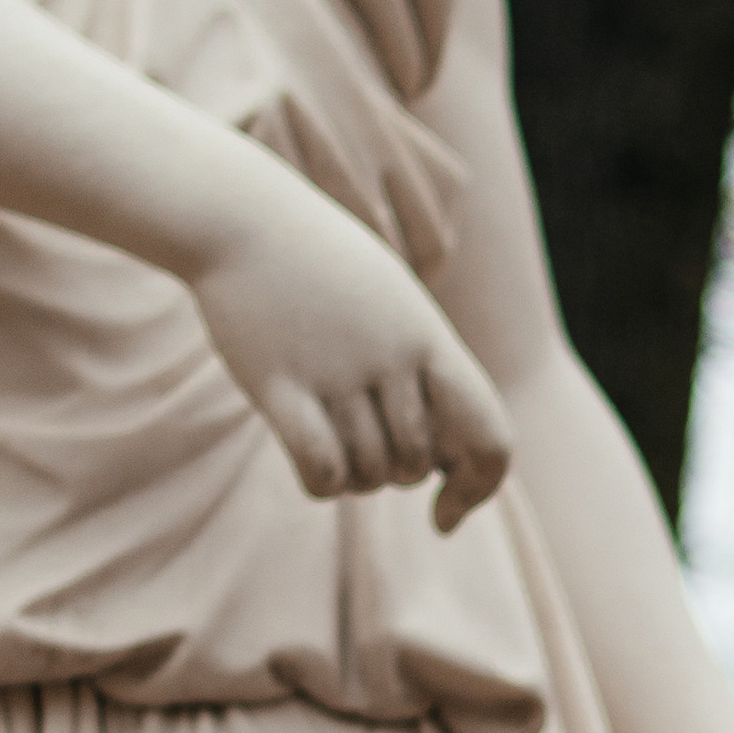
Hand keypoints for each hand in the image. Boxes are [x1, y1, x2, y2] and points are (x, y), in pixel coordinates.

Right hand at [193, 204, 511, 532]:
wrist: (242, 218)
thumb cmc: (322, 266)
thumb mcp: (394, 304)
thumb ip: (427, 369)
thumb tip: (450, 455)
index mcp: (431, 337)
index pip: (491, 436)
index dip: (480, 488)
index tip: (447, 514)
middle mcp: (392, 355)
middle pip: (417, 464)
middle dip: (394, 474)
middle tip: (363, 443)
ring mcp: (337, 369)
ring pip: (369, 474)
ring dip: (353, 478)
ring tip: (333, 440)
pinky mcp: (279, 383)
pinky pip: (322, 470)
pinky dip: (323, 484)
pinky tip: (312, 468)